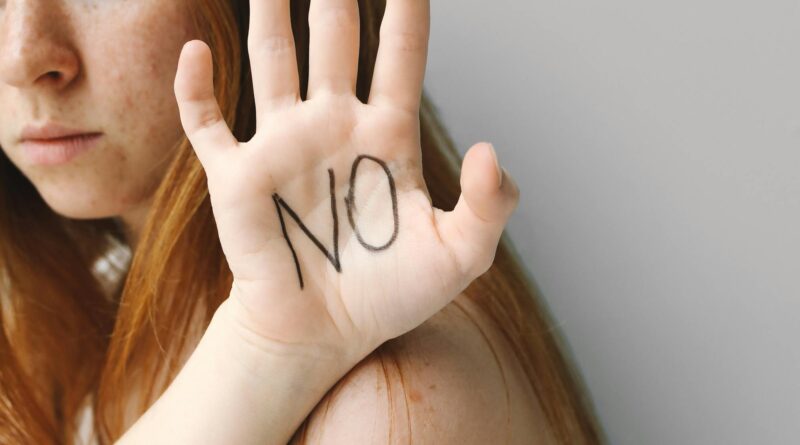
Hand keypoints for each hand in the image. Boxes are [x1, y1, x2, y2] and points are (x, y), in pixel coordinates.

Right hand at [173, 0, 518, 362]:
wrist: (324, 334)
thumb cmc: (389, 296)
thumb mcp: (460, 256)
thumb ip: (488, 205)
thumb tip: (487, 149)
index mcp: (386, 135)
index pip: (398, 54)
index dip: (405, 9)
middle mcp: (333, 125)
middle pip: (333, 37)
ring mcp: (282, 145)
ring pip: (272, 58)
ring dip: (269, 12)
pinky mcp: (236, 177)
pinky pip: (207, 122)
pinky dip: (196, 88)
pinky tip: (197, 52)